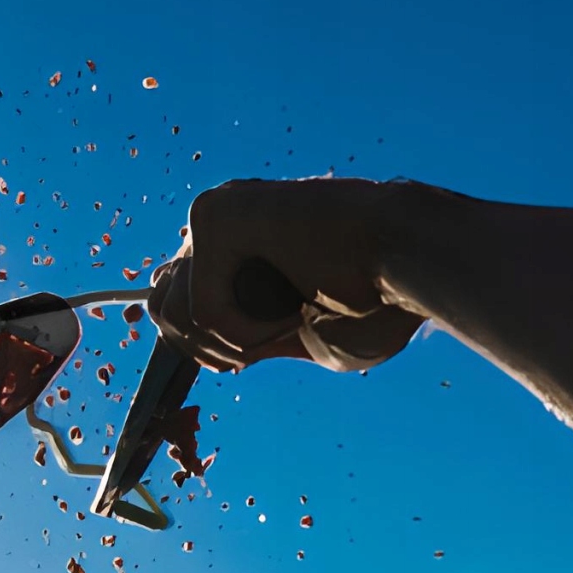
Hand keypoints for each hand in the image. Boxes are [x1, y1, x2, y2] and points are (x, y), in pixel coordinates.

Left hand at [151, 177, 427, 374]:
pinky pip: (200, 305)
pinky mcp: (216, 215)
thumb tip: (191, 337)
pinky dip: (245, 332)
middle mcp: (222, 227)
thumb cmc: (380, 300)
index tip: (248, 357)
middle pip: (161, 307)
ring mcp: (217, 216)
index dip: (204, 347)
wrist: (411, 259)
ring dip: (231, 342)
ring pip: (172, 310)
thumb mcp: (300, 336)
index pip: (175, 302)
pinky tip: (291, 313)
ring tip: (286, 327)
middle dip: (206, 348)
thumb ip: (245, 333)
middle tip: (265, 343)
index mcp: (240, 248)